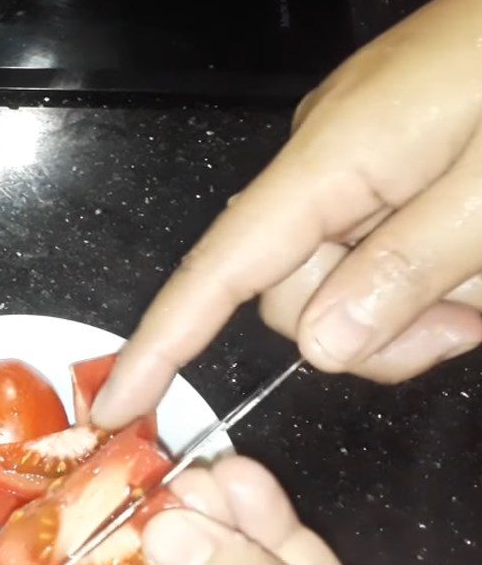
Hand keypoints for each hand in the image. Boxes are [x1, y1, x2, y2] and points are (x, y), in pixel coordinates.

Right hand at [92, 0, 481, 429]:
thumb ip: (406, 269)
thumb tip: (319, 346)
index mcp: (331, 160)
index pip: (216, 270)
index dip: (161, 344)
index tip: (118, 404)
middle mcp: (320, 165)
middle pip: (292, 300)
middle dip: (370, 336)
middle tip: (462, 318)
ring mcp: (348, 168)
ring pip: (337, 288)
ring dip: (408, 310)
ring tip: (480, 278)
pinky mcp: (377, 171)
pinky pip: (367, 254)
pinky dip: (418, 279)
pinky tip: (470, 258)